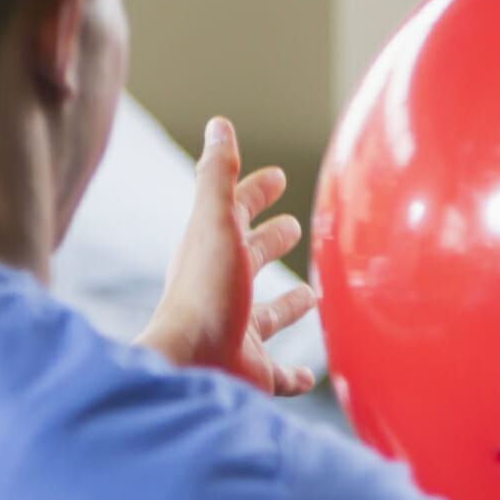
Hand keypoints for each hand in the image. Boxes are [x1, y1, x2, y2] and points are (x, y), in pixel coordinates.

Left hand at [138, 118, 319, 395]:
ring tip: (310, 295)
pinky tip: (310, 375)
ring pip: (267, 317)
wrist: (189, 367)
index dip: (255, 192)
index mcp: (212, 253)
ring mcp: (237, 334)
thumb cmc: (205, 294)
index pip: (235, 213)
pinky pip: (279, 373)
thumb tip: (219, 125)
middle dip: (271, 242)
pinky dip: (296, 374)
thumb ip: (219, 177)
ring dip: (287, 306)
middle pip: (250, 260)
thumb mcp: (215, 224)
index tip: (277, 177)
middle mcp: (222, 293)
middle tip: (294, 228)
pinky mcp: (251, 372)